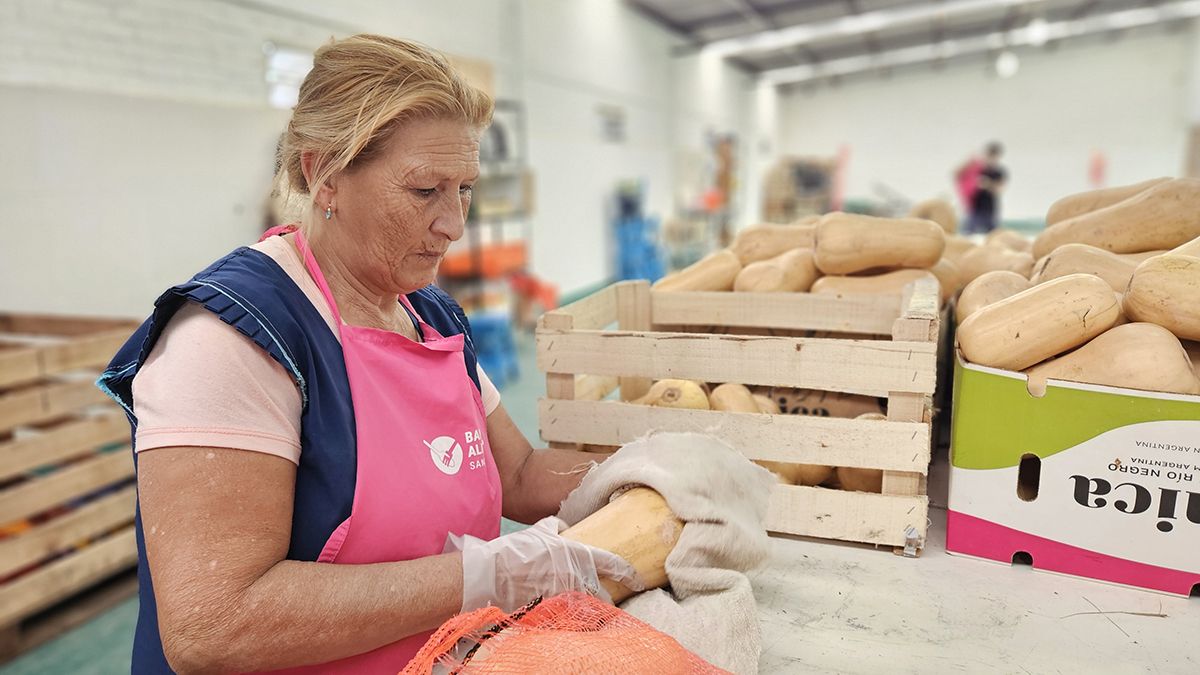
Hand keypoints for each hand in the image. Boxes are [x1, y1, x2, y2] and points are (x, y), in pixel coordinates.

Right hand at [447, 516, 643, 612]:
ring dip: (589, 609)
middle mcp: (574, 576)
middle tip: (610, 601)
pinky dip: (569, 616)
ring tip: (588, 610)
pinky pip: (568, 615)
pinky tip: (565, 615)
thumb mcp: (538, 530)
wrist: (492, 574)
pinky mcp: (551, 611)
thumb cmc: (515, 550)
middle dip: (609, 600)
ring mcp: (564, 595)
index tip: (639, 580)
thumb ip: (555, 527)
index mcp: (576, 553)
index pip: (613, 564)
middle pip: (603, 595)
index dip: (629, 573)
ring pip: (586, 607)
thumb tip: (563, 527)